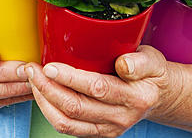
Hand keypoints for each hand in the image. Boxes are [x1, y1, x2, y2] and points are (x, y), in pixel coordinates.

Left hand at [26, 46, 179, 136]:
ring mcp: (109, 128)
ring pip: (67, 122)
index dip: (70, 78)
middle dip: (48, 88)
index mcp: (135, 97)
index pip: (97, 88)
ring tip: (32, 81)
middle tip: (33, 69)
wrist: (158, 97)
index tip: (50, 65)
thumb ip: (140, 61)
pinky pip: (68, 128)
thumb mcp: (153, 60)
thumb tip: (124, 64)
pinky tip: (41, 94)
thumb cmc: (151, 73)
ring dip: (44, 101)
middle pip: (76, 107)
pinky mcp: (99, 133)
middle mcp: (121, 117)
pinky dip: (49, 111)